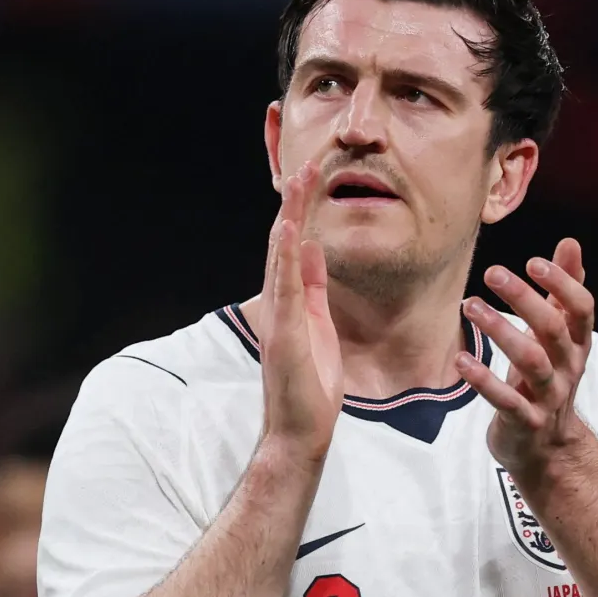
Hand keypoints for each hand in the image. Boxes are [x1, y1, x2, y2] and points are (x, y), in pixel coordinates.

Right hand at [259, 161, 343, 463]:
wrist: (300, 431)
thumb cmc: (311, 385)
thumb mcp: (319, 324)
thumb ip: (314, 286)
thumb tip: (313, 247)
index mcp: (290, 300)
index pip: (292, 245)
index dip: (300, 210)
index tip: (311, 177)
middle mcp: (279, 302)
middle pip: (282, 242)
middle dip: (293, 204)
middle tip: (305, 165)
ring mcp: (278, 317)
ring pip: (279, 257)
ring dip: (288, 219)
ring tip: (297, 183)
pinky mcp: (284, 334)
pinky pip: (284, 289)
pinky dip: (285, 257)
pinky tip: (290, 229)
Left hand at [457, 238, 595, 478]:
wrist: (547, 448)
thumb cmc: (547, 379)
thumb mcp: (559, 336)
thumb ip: (563, 291)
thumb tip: (570, 243)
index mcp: (577, 344)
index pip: (581, 309)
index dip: (563, 284)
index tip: (535, 262)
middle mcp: (568, 368)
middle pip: (552, 329)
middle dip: (525, 299)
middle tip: (493, 272)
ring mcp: (548, 397)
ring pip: (531, 361)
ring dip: (500, 330)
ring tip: (469, 305)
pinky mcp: (525, 421)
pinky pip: (506, 400)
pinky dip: (484, 380)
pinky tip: (461, 359)